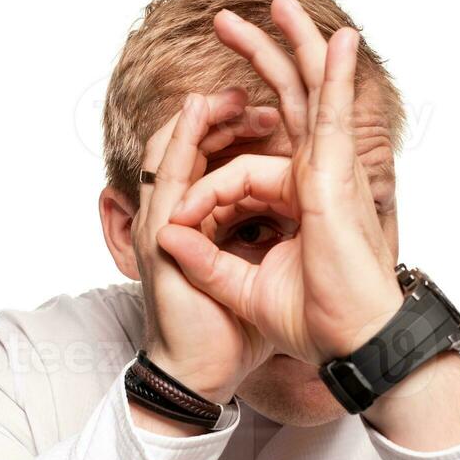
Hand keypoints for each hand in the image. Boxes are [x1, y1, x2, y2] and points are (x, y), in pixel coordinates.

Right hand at [130, 87, 280, 400]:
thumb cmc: (232, 334)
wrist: (203, 372)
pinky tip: (202, 108)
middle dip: (223, 117)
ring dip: (202, 115)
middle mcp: (185, 220)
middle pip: (198, 149)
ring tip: (227, 87)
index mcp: (211, 228)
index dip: (246, 143)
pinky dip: (185, 137)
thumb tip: (300, 228)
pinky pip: (168, 172)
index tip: (275, 125)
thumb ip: (269, 247)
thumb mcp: (263, 280)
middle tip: (249, 94)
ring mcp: (167, 223)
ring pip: (176, 148)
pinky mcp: (159, 234)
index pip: (224, 169)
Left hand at [155, 0, 403, 366]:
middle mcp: (313, 181)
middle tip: (227, 23)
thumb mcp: (241, 286)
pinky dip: (338, 75)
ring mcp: (328, 174)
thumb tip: (170, 232)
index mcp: (293, 205)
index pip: (238, 173)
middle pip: (284, 108)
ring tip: (280, 1)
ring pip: (310, 96)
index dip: (203, 194)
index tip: (178, 228)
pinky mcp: (337, 176)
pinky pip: (333, 114)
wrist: (348, 343)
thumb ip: (207, 259)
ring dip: (296, 46)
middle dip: (258, 62)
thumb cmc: (311, 322)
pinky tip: (340, 38)